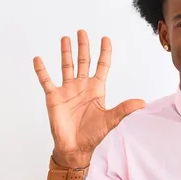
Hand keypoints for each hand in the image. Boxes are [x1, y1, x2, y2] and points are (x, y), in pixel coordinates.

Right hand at [33, 30, 145, 167]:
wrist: (75, 148)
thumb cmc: (93, 135)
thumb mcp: (111, 120)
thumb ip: (124, 109)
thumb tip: (142, 103)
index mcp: (96, 89)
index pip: (102, 66)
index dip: (104, 53)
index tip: (105, 38)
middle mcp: (82, 86)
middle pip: (84, 62)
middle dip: (83, 47)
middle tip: (82, 32)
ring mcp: (67, 90)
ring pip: (66, 66)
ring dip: (66, 53)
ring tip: (65, 38)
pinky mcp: (54, 97)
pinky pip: (46, 80)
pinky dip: (41, 70)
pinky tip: (38, 59)